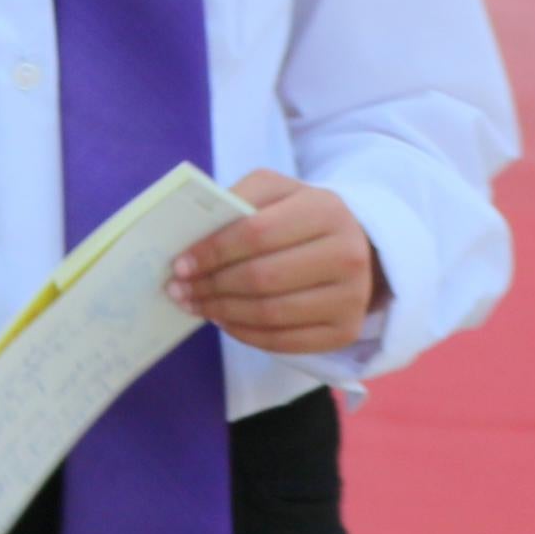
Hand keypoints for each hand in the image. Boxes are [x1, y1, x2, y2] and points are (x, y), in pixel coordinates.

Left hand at [168, 170, 384, 354]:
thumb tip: (194, 232)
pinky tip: (224, 321)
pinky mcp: (345, 331)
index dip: (213, 252)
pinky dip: (246, 334)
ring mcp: (351, 297)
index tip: (180, 264)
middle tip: (180, 290)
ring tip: (196, 306)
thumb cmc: (299, 216)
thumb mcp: (274, 192)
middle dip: (212, 286)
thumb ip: (237, 201)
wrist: (354, 245)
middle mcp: (347, 254)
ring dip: (223, 312)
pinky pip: (285, 341)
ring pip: (271, 313)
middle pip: (262, 278)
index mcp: (325, 210)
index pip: (256, 233)